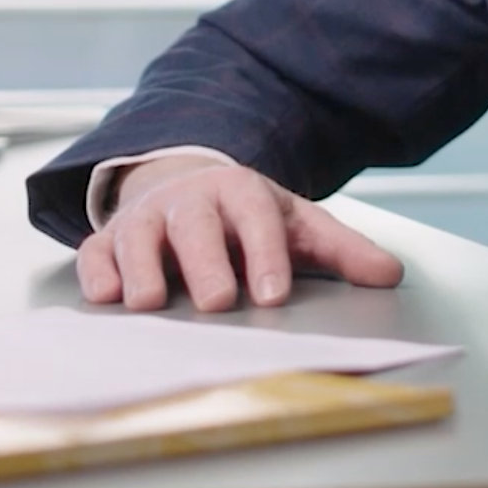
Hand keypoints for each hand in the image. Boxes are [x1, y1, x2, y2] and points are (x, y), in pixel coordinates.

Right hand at [77, 160, 403, 311]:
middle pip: (195, 226)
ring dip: (143, 268)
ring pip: (138, 237)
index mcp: (240, 191)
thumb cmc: (245, 217)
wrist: (185, 185)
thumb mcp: (295, 224)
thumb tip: (390, 273)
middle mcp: (189, 201)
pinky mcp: (109, 242)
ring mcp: (145, 219)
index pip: (256, 219)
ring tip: (151, 302)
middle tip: (215, 302)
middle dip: (203, 263)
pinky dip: (98, 273)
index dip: (265, 255)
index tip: (273, 294)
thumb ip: (342, 250)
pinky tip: (107, 296)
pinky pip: (96, 254)